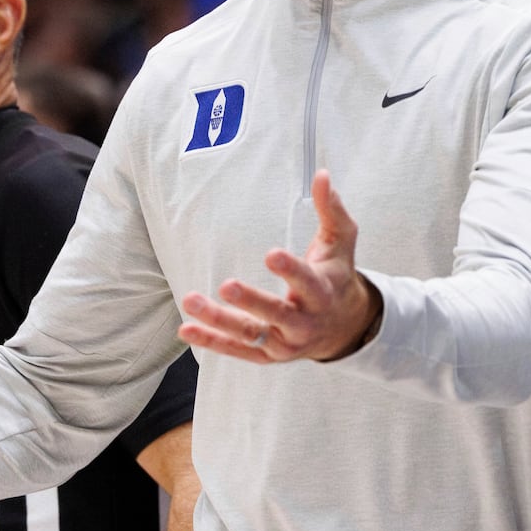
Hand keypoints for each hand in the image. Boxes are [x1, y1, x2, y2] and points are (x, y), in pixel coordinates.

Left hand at [178, 169, 380, 363]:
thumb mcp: (340, 241)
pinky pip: (237, 350)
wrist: (344, 325)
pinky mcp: (267, 356)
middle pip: (277, 314)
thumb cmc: (336, 274)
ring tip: (191, 301)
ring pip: (250, 335)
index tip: (271, 254)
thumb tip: (321, 174)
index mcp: (322, 293)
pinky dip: (211, 342)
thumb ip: (330, 209)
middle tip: (226, 285)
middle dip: (252, 302)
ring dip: (219, 321)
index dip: (290, 270)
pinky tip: (186, 329)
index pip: (307, 281)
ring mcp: (285, 343)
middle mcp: (305, 323)